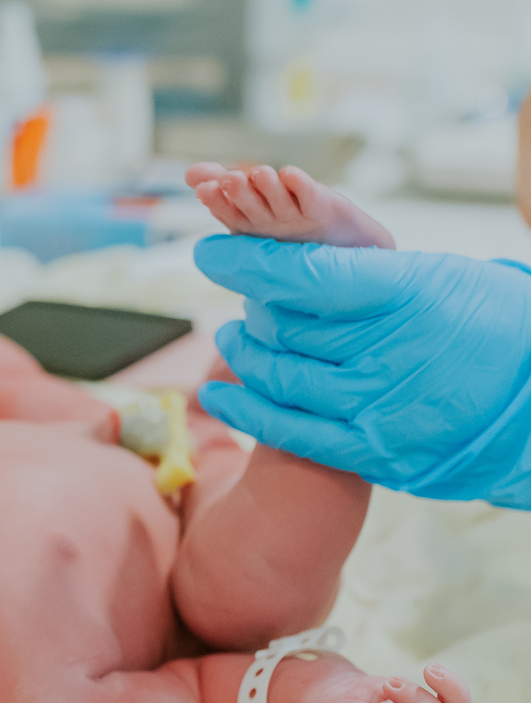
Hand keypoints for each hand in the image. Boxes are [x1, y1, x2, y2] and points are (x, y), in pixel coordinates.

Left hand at [192, 237, 530, 508]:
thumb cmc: (493, 324)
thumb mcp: (439, 276)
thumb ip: (370, 273)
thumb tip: (297, 262)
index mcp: (407, 294)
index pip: (305, 274)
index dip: (248, 263)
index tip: (209, 251)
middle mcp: (389, 352)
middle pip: (288, 325)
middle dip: (251, 305)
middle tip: (235, 291)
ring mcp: (381, 407)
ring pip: (283, 376)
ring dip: (245, 353)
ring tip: (231, 334)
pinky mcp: (376, 450)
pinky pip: (294, 432)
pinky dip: (248, 410)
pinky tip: (217, 392)